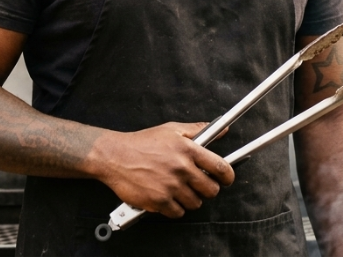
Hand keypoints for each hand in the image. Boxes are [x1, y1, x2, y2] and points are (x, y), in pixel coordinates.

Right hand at [89, 122, 234, 218]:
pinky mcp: (159, 201)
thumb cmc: (141, 143)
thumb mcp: (171, 129)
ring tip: (178, 189)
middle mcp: (181, 168)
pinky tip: (167, 196)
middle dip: (207, 189)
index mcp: (188, 150)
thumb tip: (221, 129)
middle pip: (211, 190)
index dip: (228, 177)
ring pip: (195, 203)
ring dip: (189, 199)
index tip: (226, 180)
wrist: (114, 156)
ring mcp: (170, 186)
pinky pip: (178, 213)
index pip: (221, 168)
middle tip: (198, 185)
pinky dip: (174, 208)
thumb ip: (197, 130)